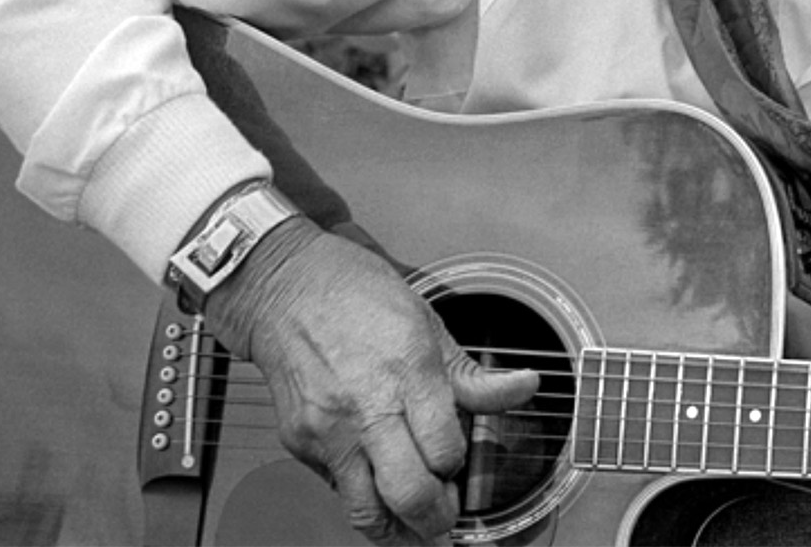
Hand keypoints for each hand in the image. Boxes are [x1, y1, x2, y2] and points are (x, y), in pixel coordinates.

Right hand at [204, 217, 540, 544]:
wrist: (287, 288)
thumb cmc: (358, 296)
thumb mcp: (429, 323)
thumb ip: (473, 375)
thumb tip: (524, 387)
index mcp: (407, 371)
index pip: (445, 451)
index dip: (459, 465)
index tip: (459, 459)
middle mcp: (365, 407)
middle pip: (409, 494)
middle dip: (437, 517)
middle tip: (448, 514)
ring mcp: (328, 430)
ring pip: (366, 511)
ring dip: (398, 527)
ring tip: (417, 522)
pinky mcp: (300, 443)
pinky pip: (338, 489)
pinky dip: (363, 496)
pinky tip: (380, 484)